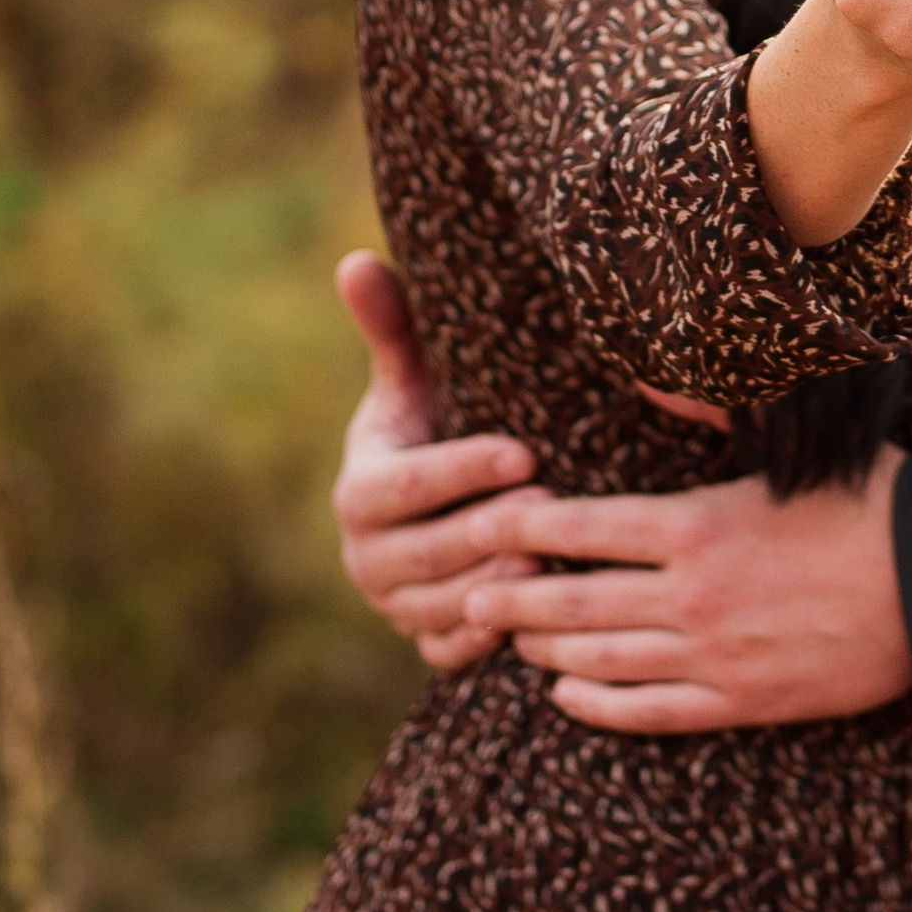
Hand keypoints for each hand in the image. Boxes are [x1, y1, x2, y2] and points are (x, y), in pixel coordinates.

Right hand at [331, 252, 540, 671]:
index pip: (405, 486)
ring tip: (557, 558)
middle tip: (551, 507)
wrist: (439, 508)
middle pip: (425, 553)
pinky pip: (455, 652)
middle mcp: (367, 558)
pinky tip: (541, 614)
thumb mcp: (413, 381)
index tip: (524, 453)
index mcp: (359, 492)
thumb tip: (355, 259)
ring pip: (444, 607)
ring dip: (499, 587)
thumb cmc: (435, 424)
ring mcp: (397, 607)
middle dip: (488, 531)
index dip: (462, 471)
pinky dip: (493, 639)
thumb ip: (392, 326)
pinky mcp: (428, 643)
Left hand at [485, 447, 911, 733]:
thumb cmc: (869, 502)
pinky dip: (596, 707)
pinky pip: (647, 713)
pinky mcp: (740, 703)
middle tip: (464, 592)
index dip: (524, 530)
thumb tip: (640, 367)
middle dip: (510, 598)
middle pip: (572, 603)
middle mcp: (692, 597)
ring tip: (506, 639)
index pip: (582, 530)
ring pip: (599, 661)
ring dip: (544, 652)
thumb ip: (708, 410)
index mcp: (698, 526)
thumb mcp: (790, 443)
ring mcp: (713, 657)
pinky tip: (567, 696)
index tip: (485, 523)